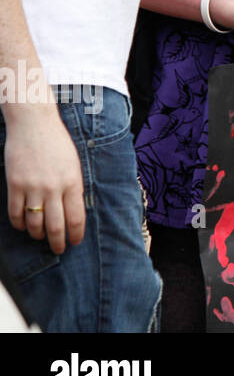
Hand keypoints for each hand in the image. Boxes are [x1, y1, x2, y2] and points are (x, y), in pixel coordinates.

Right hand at [4, 102, 84, 253]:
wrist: (34, 125)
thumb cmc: (58, 143)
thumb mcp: (74, 164)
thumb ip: (74, 186)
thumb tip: (73, 210)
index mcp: (73, 182)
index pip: (76, 217)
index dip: (76, 234)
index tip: (75, 242)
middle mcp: (54, 188)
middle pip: (56, 226)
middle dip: (57, 242)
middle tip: (58, 250)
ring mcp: (32, 187)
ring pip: (34, 223)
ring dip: (37, 234)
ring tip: (40, 236)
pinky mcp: (14, 185)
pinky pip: (16, 213)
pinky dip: (19, 224)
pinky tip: (23, 226)